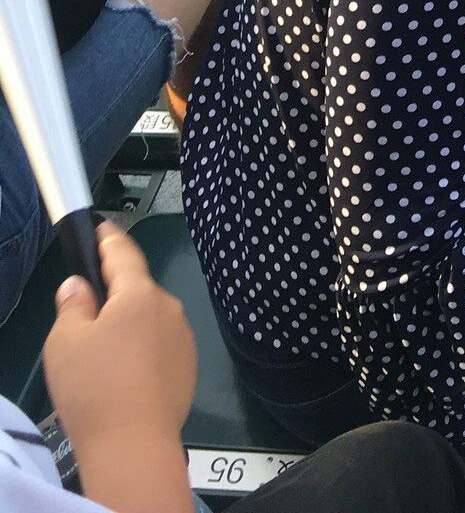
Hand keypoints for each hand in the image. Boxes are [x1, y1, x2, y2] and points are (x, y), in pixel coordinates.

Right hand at [44, 222, 196, 458]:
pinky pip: (160, 346)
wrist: (134, 442)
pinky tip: (125, 378)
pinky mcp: (189, 365)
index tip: (102, 229)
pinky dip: (143, 353)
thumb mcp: (66, 342)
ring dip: (130, 328)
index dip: (109, 240)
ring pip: (150, 321)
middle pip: (137, 291)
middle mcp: (168, 307)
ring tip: (103, 360)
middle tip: (87, 318)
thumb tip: (80, 287)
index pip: (124, 254)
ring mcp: (183, 337)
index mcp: (139, 294)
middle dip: (115, 298)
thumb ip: (73, 306)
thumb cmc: (95, 387)